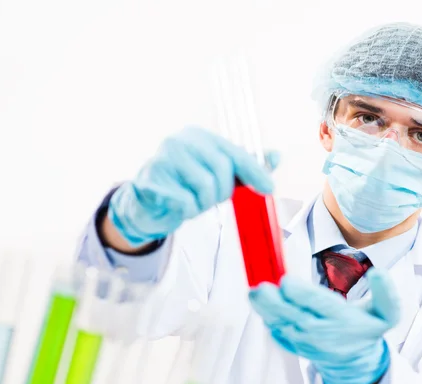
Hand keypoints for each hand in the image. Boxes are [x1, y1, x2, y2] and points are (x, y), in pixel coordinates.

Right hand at [108, 126, 277, 246]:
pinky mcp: (149, 180)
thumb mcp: (218, 175)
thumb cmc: (185, 188)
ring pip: (205, 188)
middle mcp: (179, 141)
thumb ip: (245, 166)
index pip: (235, 152)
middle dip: (221, 192)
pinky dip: (186, 211)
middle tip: (209, 199)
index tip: (270, 189)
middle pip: (222, 169)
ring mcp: (162, 158)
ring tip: (190, 201)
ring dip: (202, 204)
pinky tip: (176, 206)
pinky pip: (185, 202)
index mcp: (199, 135)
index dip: (255, 172)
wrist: (145, 206)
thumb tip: (276, 156)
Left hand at [249, 269, 399, 383]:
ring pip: (280, 324)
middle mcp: (320, 332)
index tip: (286, 280)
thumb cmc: (365, 327)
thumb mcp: (386, 313)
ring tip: (254, 292)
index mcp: (342, 319)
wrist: (354, 359)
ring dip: (264, 308)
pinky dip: (267, 319)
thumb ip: (387, 294)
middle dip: (274, 302)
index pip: (319, 305)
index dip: (301, 293)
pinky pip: (277, 333)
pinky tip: (260, 304)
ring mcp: (304, 341)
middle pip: (293, 316)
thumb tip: (379, 273)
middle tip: (260, 287)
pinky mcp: (293, 345)